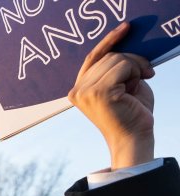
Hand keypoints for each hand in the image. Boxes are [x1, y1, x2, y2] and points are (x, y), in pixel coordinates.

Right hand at [69, 23, 154, 169]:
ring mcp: (85, 91)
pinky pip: (122, 66)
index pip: (93, 57)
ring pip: (117, 59)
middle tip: (146, 73)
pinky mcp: (98, 92)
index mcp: (78, 90)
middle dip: (132, 60)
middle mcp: (77, 91)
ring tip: (138, 84)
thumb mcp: (121, 86)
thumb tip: (123, 46)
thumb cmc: (132, 114)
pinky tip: (135, 87)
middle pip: (108, 56)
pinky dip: (134, 73)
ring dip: (134, 68)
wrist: (133, 138)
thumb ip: (116, 69)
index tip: (125, 28)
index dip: (109, 40)